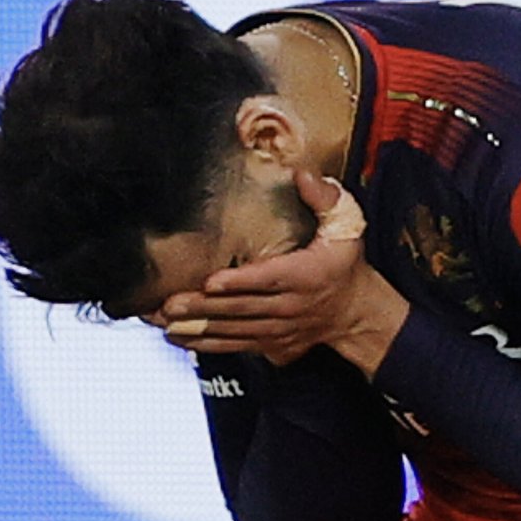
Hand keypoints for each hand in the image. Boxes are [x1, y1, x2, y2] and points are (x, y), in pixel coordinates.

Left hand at [160, 172, 409, 374]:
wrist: (355, 311)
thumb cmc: (344, 265)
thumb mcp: (347, 226)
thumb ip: (325, 199)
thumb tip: (301, 175)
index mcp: (305, 275)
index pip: (269, 279)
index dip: (240, 282)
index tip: (211, 282)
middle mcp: (289, 306)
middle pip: (242, 308)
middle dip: (203, 308)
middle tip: (169, 304)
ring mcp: (278, 328)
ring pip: (234, 330)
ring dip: (198, 328)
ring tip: (165, 324)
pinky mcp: (271, 343)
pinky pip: (236, 345)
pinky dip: (207, 344)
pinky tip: (180, 338)